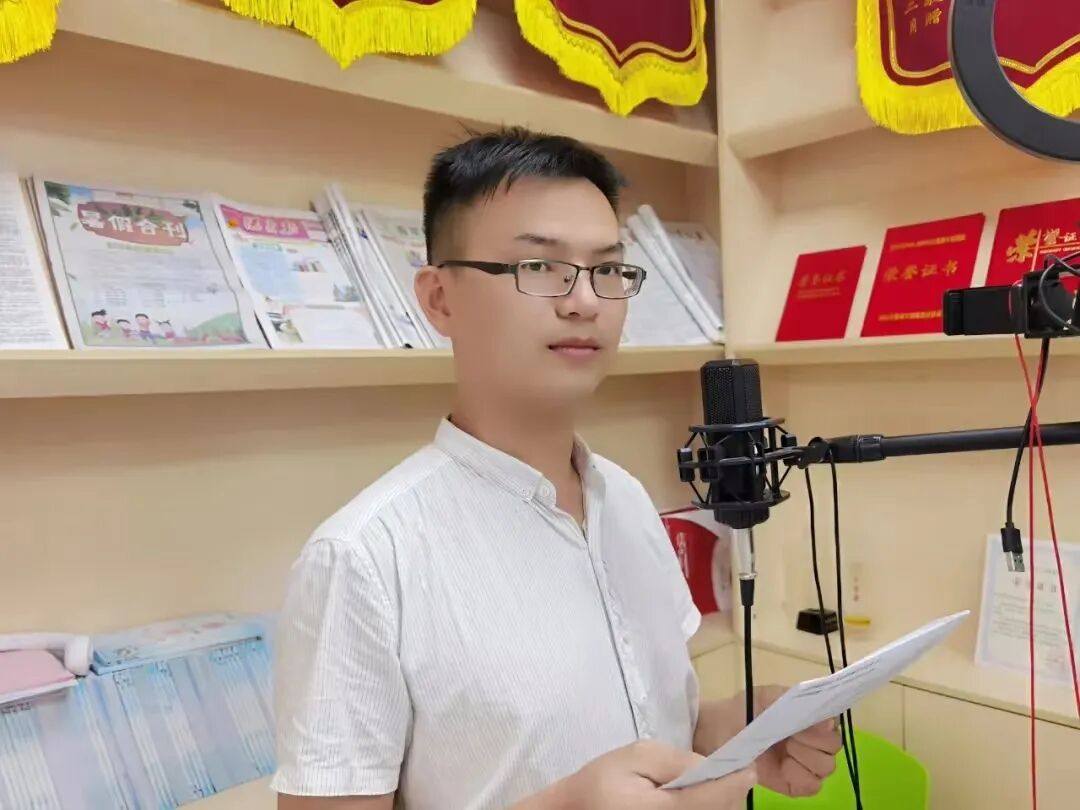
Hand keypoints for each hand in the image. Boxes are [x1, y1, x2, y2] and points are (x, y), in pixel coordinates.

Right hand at [541, 739, 756, 809]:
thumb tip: (711, 765)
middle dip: (729, 791)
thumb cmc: (606, 781)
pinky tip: (696, 800)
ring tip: (709, 788)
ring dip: (721, 803)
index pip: (715, 798)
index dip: (736, 780)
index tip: (747, 766)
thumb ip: (676, 759)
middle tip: (726, 773)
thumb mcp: (637, 755)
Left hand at [694, 686, 842, 798]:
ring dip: (805, 760)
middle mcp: (813, 740)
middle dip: (812, 744)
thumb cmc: (745, 709)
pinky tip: (782, 769)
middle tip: (789, 739)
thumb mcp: (768, 697)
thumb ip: (796, 702)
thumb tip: (826, 720)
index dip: (822, 728)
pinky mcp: (795, 783)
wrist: (719, 731)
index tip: (802, 726)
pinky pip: (812, 787)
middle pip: (833, 749)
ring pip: (826, 768)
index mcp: (810, 716)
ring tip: (783, 751)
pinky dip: (800, 778)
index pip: (834, 724)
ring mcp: (805, 763)